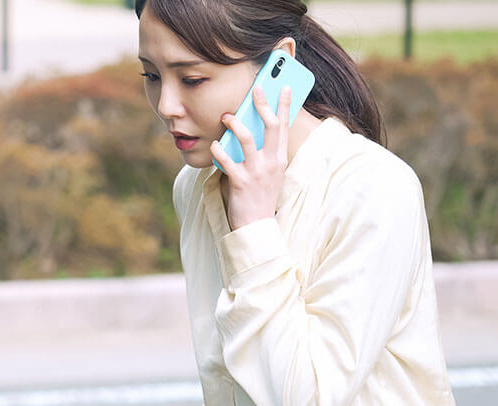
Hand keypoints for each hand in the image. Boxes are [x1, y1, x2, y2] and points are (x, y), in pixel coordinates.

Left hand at [210, 85, 291, 230]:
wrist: (256, 227)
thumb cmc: (259, 197)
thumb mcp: (268, 173)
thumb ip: (264, 152)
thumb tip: (252, 128)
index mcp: (280, 159)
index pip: (284, 127)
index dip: (284, 105)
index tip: (282, 86)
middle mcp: (272, 163)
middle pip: (271, 127)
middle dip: (263, 105)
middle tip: (255, 90)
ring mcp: (257, 173)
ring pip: (247, 139)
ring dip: (235, 124)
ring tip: (226, 116)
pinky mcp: (241, 183)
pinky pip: (227, 161)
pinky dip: (218, 150)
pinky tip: (213, 145)